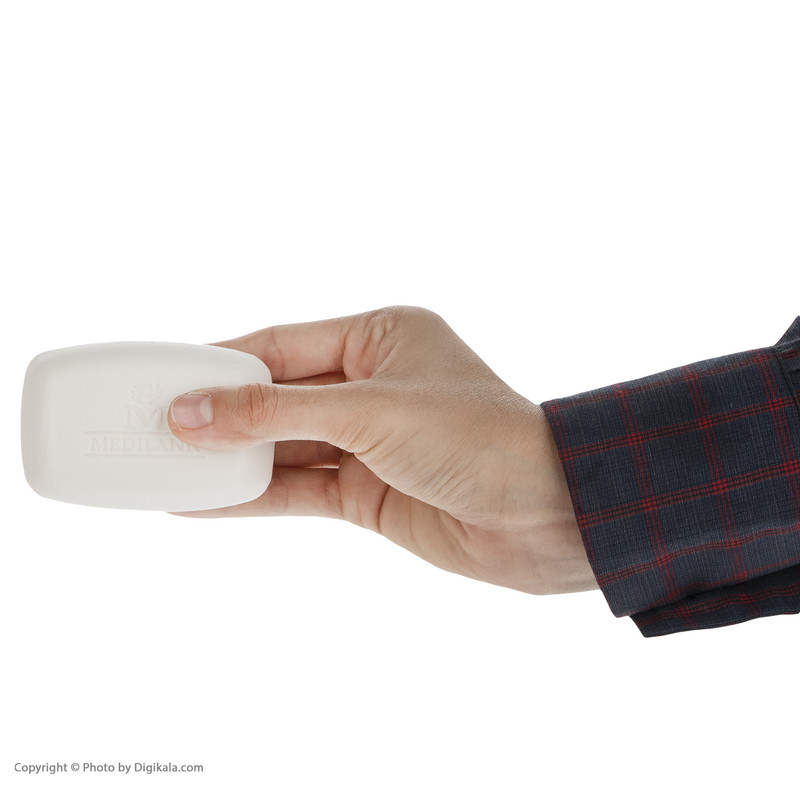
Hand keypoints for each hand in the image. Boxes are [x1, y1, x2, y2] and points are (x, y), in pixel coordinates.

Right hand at [168, 306, 596, 595]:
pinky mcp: (368, 491)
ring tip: (165, 465)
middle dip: (219, 414)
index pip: (281, 343)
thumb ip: (276, 412)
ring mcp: (368, 441)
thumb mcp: (369, 412)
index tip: (166, 377)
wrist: (546, 515)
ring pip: (283, 445)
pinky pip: (298, 489)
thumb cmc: (480, 440)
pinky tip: (204, 502)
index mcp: (380, 336)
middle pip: (277, 395)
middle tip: (153, 424)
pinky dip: (253, 497)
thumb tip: (195, 411)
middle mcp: (371, 384)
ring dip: (230, 459)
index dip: (221, 362)